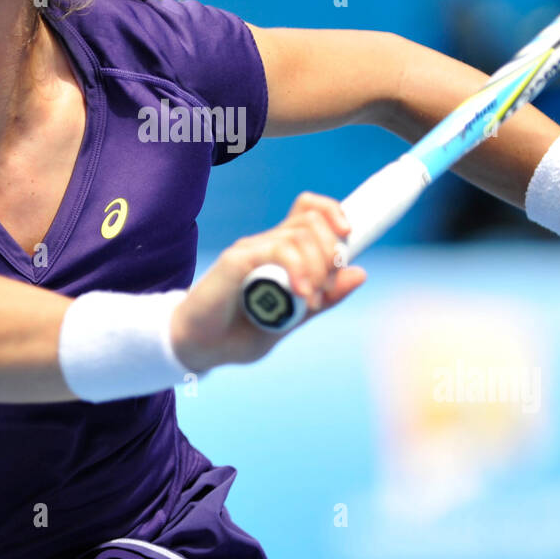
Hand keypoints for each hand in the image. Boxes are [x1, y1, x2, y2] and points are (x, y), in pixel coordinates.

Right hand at [170, 192, 366, 371]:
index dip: (334, 213)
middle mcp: (268, 244)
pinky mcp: (238, 260)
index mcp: (282, 252)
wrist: (200, 348)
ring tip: (307, 299)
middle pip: (312, 220)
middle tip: (321, 290)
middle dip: (331, 253)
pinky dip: (298, 270)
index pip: (311, 211)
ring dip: (317, 267)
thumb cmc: (240, 334)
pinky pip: (279, 250)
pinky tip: (299, 293)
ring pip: (300, 234)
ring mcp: (252, 249)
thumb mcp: (292, 319)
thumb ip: (324, 299)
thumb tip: (359, 272)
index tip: (348, 237)